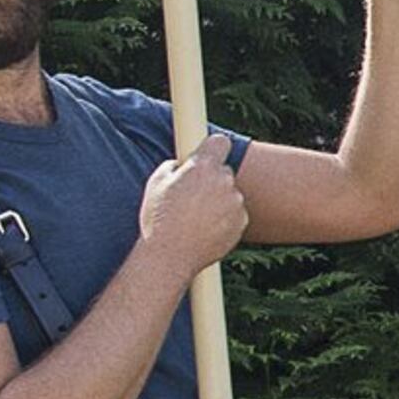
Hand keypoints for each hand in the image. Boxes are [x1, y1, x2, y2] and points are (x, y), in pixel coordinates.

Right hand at [137, 148, 248, 281]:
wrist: (170, 256)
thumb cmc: (159, 220)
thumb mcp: (156, 184)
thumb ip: (172, 166)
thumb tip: (180, 164)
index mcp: (202, 167)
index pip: (220, 142)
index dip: (213, 148)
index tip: (208, 155)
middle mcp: (223, 181)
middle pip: (223, 171)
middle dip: (211, 181)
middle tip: (192, 198)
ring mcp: (235, 201)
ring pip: (230, 194)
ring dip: (219, 201)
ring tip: (196, 218)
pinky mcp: (242, 221)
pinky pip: (236, 213)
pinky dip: (226, 219)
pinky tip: (206, 229)